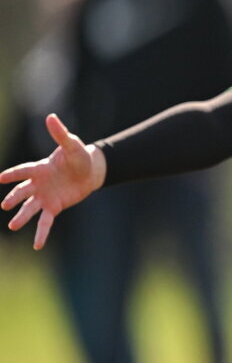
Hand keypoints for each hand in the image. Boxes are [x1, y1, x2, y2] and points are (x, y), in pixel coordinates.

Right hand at [0, 114, 106, 248]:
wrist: (91, 171)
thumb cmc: (79, 156)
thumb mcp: (72, 144)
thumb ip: (60, 134)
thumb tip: (50, 117)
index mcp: (40, 168)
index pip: (24, 171)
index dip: (13, 174)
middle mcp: (39, 184)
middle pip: (23, 191)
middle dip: (14, 197)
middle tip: (5, 204)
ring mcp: (45, 196)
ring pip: (30, 208)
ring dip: (22, 216)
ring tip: (13, 225)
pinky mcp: (54, 206)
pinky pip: (45, 222)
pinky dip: (41, 233)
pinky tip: (37, 245)